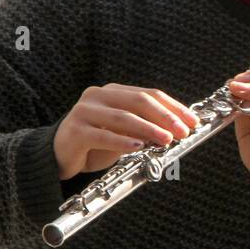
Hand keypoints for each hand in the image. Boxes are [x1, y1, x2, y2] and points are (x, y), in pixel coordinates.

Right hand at [52, 83, 200, 180]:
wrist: (57, 156)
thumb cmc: (95, 144)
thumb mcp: (123, 133)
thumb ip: (144, 126)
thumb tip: (178, 130)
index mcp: (112, 92)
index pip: (148, 94)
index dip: (172, 107)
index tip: (192, 121)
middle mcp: (97, 96)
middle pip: (138, 101)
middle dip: (164, 116)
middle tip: (183, 131)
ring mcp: (84, 112)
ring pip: (122, 117)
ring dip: (148, 129)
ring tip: (166, 139)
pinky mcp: (75, 131)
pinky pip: (102, 135)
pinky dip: (122, 141)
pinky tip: (138, 146)